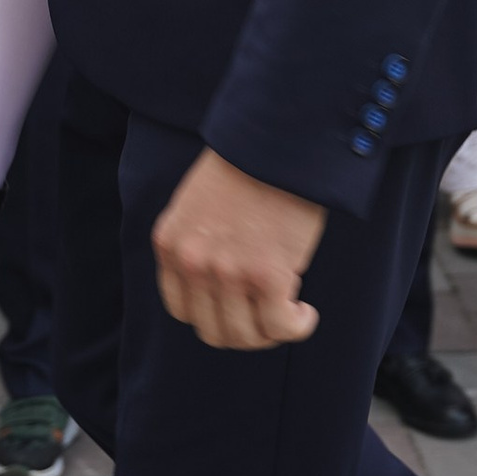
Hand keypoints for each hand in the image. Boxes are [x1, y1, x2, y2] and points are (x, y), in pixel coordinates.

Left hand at [151, 149, 325, 351]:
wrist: (279, 139)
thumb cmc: (248, 166)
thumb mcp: (198, 205)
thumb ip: (198, 244)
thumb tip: (219, 291)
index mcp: (171, 243)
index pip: (182, 310)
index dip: (215, 315)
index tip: (240, 306)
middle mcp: (192, 262)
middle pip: (214, 331)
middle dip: (245, 330)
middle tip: (269, 314)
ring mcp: (227, 272)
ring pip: (246, 336)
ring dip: (271, 331)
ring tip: (290, 311)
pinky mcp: (266, 275)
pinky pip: (280, 327)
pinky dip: (296, 326)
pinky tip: (306, 313)